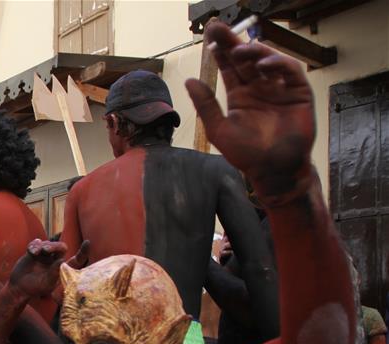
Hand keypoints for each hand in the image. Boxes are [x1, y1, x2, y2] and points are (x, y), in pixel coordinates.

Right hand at [11, 239, 89, 297]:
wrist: (19, 287)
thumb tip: (62, 260)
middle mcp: (55, 260)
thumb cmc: (35, 288)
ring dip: (42, 246)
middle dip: (55, 246)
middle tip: (45, 250)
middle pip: (61, 247)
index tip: (87, 243)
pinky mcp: (34, 252)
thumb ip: (54, 273)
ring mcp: (44, 255)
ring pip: (48, 243)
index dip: (83, 251)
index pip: (76, 259)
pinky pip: (37, 242)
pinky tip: (31, 251)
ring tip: (34, 253)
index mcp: (62, 269)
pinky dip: (34, 245)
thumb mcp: (46, 284)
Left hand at [186, 22, 314, 205]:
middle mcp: (259, 88)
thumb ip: (205, 105)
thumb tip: (189, 81)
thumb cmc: (246, 154)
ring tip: (238, 50)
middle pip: (246, 59)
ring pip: (268, 60)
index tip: (208, 37)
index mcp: (240, 95)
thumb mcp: (219, 129)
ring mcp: (279, 89)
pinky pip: (291, 71)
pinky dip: (279, 64)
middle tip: (218, 28)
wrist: (272, 171)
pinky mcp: (298, 93)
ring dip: (254, 52)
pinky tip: (264, 64)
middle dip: (232, 42)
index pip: (229, 67)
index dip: (220, 51)